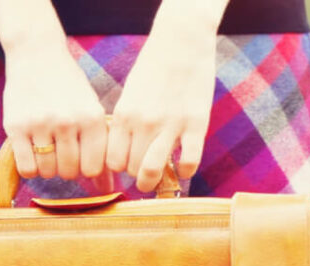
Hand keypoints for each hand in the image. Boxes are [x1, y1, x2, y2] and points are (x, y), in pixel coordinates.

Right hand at [2, 39, 110, 181]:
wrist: (37, 55)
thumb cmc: (69, 88)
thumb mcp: (90, 111)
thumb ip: (99, 149)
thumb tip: (107, 190)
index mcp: (91, 118)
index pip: (93, 169)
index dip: (86, 168)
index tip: (80, 156)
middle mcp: (68, 121)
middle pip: (69, 172)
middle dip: (65, 168)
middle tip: (60, 152)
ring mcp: (41, 123)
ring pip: (47, 171)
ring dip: (47, 167)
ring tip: (46, 149)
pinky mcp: (16, 126)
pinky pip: (27, 168)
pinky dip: (30, 168)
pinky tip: (32, 153)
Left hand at [108, 9, 219, 190]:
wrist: (182, 41)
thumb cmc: (154, 67)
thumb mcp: (130, 94)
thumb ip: (125, 122)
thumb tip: (122, 153)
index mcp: (124, 115)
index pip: (113, 161)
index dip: (120, 166)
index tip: (127, 163)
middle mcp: (144, 123)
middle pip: (131, 169)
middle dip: (136, 173)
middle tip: (144, 168)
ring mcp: (170, 125)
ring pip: (153, 171)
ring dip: (154, 180)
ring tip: (158, 179)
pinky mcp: (196, 124)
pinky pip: (188, 162)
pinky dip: (185, 172)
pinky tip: (183, 166)